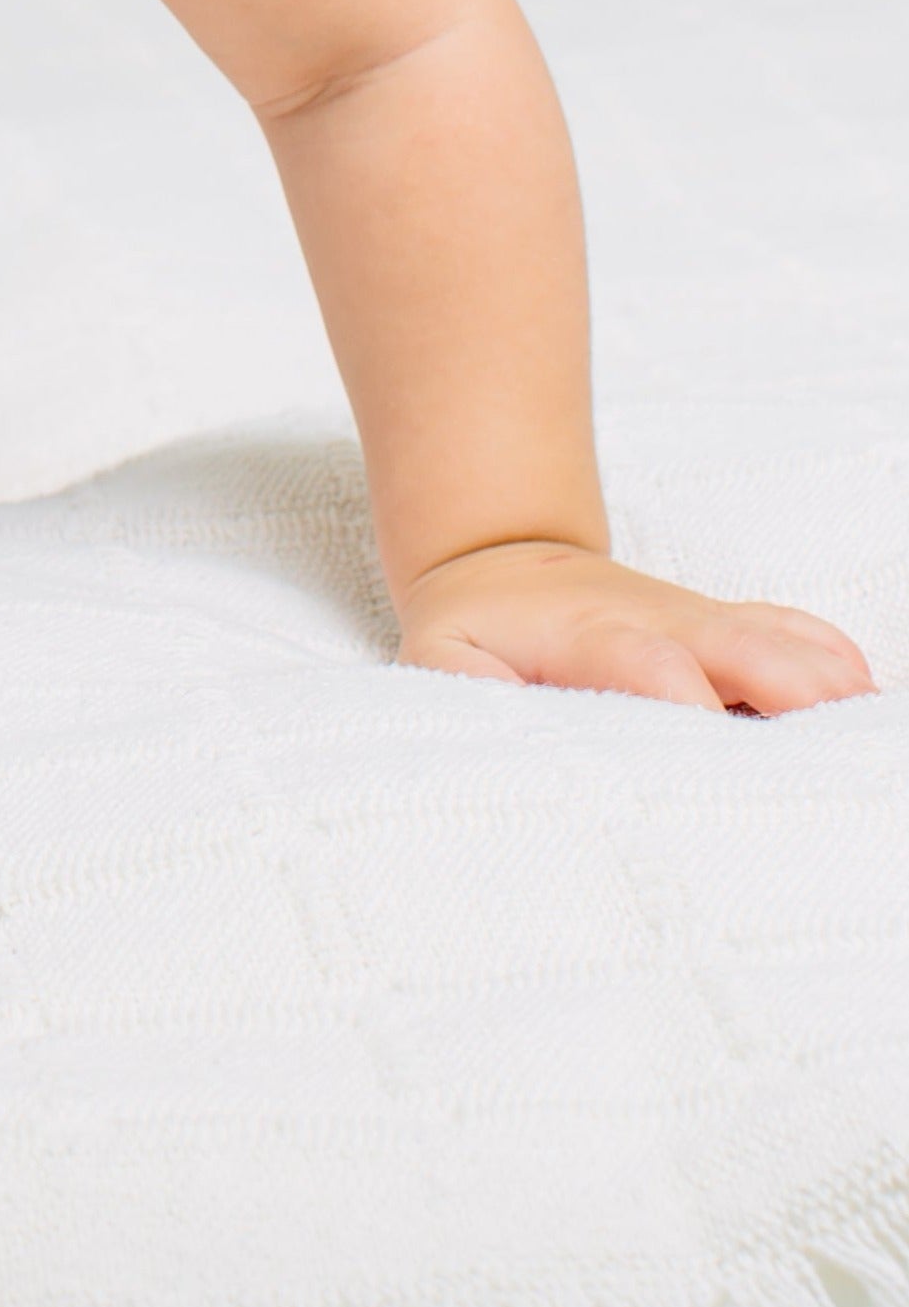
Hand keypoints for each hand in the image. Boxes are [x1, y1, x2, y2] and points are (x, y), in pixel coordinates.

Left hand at [399, 539, 873, 712]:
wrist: (498, 556)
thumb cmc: (476, 632)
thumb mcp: (444, 659)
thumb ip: (468, 696)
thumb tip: (504, 750)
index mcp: (586, 632)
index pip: (642, 658)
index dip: (677, 691)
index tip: (706, 729)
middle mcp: (657, 621)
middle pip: (734, 643)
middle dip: (780, 685)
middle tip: (817, 738)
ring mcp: (698, 620)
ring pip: (774, 637)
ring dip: (819, 679)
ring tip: (862, 721)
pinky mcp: (723, 626)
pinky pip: (791, 632)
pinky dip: (829, 659)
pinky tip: (862, 696)